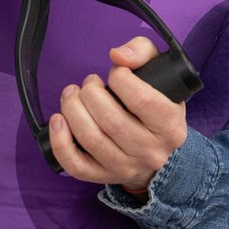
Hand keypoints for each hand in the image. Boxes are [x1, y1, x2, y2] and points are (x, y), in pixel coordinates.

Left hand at [48, 37, 187, 190]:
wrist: (154, 147)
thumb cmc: (155, 103)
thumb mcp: (160, 73)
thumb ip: (142, 52)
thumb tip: (117, 56)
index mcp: (170, 126)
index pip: (142, 100)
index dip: (121, 79)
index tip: (115, 71)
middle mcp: (151, 151)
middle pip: (112, 121)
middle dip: (91, 94)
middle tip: (89, 83)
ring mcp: (126, 167)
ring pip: (92, 140)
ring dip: (73, 110)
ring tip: (72, 94)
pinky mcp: (103, 176)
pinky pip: (76, 165)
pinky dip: (61, 142)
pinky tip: (58, 120)